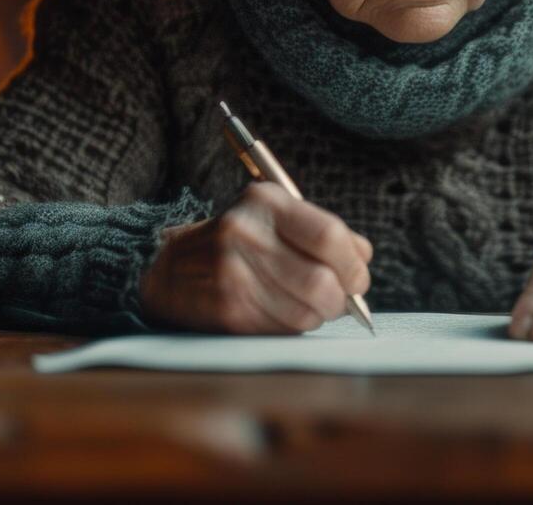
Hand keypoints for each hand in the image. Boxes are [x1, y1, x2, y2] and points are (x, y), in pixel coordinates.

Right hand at [138, 182, 371, 333]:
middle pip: (321, 281)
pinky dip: (295, 326)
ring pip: (306, 312)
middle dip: (341, 299)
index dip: (354, 264)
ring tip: (311, 306)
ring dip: (318, 315)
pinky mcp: (227, 309)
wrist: (168, 267)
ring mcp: (233, 274)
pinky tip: (284, 313)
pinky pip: (283, 329)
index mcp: (265, 202)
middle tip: (341, 300)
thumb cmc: (238, 242)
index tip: (359, 277)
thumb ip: (322, 231)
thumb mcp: (275, 217)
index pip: (329, 236)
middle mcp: (246, 234)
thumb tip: (364, 257)